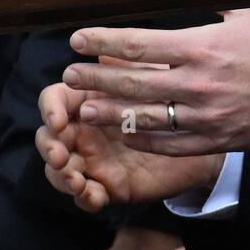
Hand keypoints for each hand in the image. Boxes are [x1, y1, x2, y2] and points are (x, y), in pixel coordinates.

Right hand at [36, 77, 221, 211]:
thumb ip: (129, 66)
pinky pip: (88, 196)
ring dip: (61, 175)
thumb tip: (107, 52)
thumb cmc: (170, 98)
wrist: (200, 134)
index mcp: (87, 99)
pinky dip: (85, 197)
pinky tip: (93, 195)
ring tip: (75, 178)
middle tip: (60, 154)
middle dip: (49, 146)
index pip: (55, 99)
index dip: (51, 109)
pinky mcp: (108, 184)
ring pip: (60, 170)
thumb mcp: (152, 80)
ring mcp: (93, 158)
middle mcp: (84, 130)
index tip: (58, 119)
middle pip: (49, 137)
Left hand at [61, 7, 249, 155]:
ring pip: (146, 117)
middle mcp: (200, 83)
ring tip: (85, 107)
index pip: (139, 43)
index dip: (103, 41)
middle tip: (68, 75)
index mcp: (204, 46)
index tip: (79, 39)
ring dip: (111, 111)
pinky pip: (171, 144)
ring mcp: (208, 116)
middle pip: (133, 82)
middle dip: (95, 76)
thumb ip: (214, 7)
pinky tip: (127, 133)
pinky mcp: (219, 139)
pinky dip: (145, 139)